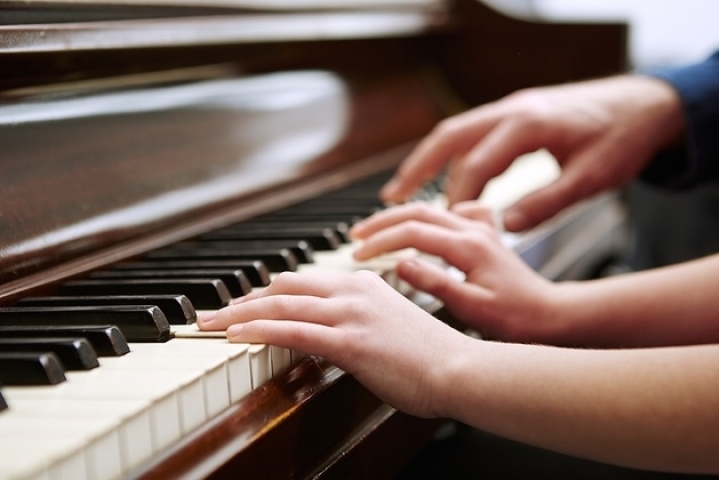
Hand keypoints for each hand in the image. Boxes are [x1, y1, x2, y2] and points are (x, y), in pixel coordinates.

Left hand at [197, 270, 471, 417]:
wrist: (459, 369)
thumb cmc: (433, 356)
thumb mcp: (394, 327)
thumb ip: (364, 322)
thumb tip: (339, 335)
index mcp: (366, 284)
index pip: (305, 281)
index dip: (270, 292)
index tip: (248, 303)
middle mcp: (354, 290)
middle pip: (284, 287)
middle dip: (244, 299)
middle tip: (216, 311)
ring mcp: (351, 313)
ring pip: (280, 306)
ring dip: (238, 314)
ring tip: (209, 323)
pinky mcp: (348, 340)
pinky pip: (291, 331)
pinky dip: (257, 331)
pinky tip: (234, 335)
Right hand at [349, 202, 561, 342]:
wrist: (552, 316)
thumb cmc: (518, 318)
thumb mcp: (473, 307)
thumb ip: (437, 283)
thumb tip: (402, 263)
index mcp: (469, 246)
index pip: (413, 233)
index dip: (381, 241)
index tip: (358, 254)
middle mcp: (474, 230)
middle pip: (418, 212)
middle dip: (383, 222)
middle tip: (357, 236)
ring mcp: (481, 229)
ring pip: (432, 209)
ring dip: (401, 216)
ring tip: (376, 228)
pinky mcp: (485, 235)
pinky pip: (452, 213)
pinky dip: (431, 215)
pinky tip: (423, 225)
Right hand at [380, 75, 682, 230]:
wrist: (645, 104)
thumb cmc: (623, 138)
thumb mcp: (592, 178)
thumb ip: (548, 203)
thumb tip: (508, 226)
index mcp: (529, 124)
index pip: (477, 162)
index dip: (458, 197)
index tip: (444, 226)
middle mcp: (512, 110)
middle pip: (449, 137)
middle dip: (417, 168)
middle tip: (391, 199)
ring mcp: (511, 108)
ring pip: (455, 132)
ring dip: (427, 160)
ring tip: (402, 190)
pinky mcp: (515, 114)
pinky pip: (472, 133)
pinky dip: (452, 156)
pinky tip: (448, 179)